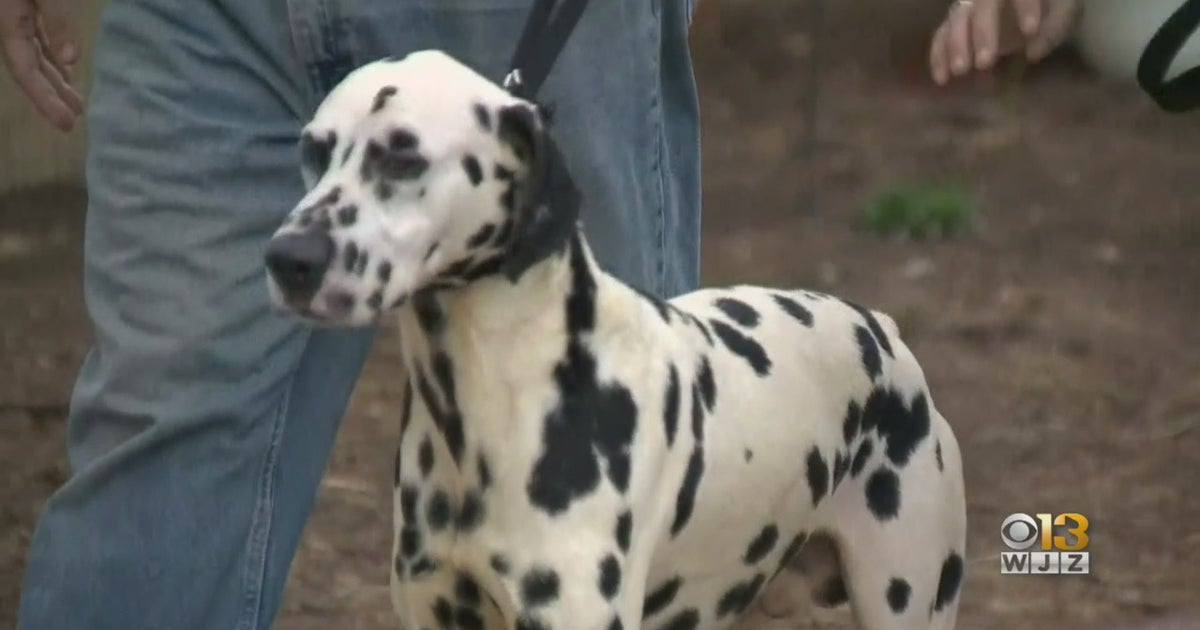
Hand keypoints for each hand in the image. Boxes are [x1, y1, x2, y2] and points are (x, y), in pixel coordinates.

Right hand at [0, 0, 82, 130]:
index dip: (44, 100)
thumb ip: (56, 19)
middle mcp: (9, 25)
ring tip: (74, 103)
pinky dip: (51, 56)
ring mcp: (16, 18)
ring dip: (54, 80)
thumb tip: (70, 60)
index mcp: (8, 23)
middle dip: (50, 96)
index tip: (66, 123)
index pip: (25, 70)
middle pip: (29, 68)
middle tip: (70, 122)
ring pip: (35, 55)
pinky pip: (37, 38)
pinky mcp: (24, 8)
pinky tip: (65, 70)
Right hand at [929, 0, 1081, 85]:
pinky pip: (941, 36)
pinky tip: (942, 79)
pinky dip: (938, 56)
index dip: (1024, 8)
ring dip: (955, 45)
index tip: (1030, 31)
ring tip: (960, 71)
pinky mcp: (957, 24)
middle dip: (981, 34)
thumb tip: (1033, 52)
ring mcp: (969, 7)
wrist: (1035, 5)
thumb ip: (1054, 28)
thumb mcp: (1066, 11)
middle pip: (980, 7)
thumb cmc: (1052, 5)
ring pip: (956, 20)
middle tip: (984, 62)